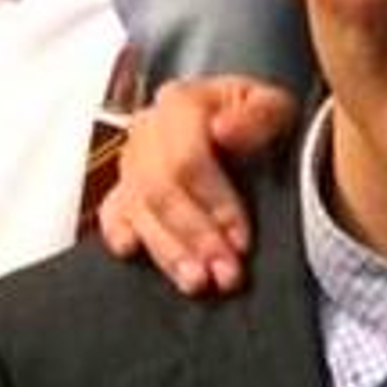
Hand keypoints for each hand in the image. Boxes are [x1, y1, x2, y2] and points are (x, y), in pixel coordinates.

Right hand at [98, 76, 298, 293]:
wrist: (243, 129)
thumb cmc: (258, 121)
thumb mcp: (276, 108)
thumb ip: (259, 115)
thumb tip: (223, 130)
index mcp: (182, 104)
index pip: (187, 160)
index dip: (215, 204)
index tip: (242, 240)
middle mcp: (148, 131)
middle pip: (160, 190)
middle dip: (196, 237)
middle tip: (226, 272)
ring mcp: (132, 163)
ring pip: (139, 210)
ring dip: (168, 251)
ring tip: (198, 282)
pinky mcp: (124, 191)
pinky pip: (111, 214)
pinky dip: (119, 233)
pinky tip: (132, 252)